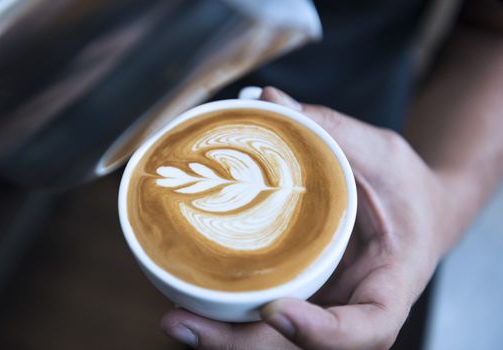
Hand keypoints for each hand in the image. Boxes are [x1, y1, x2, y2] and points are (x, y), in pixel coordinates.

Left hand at [161, 87, 452, 349]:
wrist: (417, 212)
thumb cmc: (407, 187)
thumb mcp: (382, 154)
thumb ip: (332, 129)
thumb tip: (268, 98)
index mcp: (389, 284)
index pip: (368, 327)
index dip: (323, 333)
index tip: (277, 310)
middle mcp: (352, 307)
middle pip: (299, 348)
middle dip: (240, 344)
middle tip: (181, 322)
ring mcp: (325, 309)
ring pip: (274, 344)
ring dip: (223, 339)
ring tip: (174, 319)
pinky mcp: (304, 298)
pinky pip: (263, 320)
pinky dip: (228, 317)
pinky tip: (188, 301)